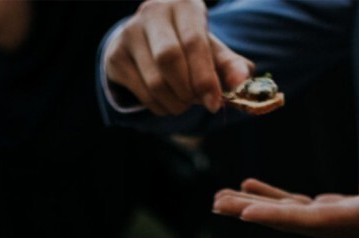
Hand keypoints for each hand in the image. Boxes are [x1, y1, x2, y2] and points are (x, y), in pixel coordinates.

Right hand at [103, 0, 252, 115]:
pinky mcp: (116, 56)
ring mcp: (129, 33)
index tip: (215, 103)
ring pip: (154, 81)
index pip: (193, 42)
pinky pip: (142, 92)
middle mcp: (152, 13)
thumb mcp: (211, 50)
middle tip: (198, 102)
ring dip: (175, 103)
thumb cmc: (187, 44)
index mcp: (183, 4)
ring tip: (185, 103)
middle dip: (188, 90)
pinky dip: (160, 107)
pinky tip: (168, 103)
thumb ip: (230, 65)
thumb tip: (242, 82)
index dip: (205, 77)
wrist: (148, 40)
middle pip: (169, 59)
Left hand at [212, 166, 358, 237]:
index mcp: (349, 222)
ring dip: (250, 205)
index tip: (244, 213)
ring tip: (218, 198)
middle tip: (214, 204)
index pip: (304, 220)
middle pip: (281, 220)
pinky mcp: (331, 210)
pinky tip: (248, 186)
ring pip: (281, 212)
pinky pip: (292, 205)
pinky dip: (269, 196)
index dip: (274, 216)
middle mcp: (332, 226)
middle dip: (247, 211)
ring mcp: (329, 219)